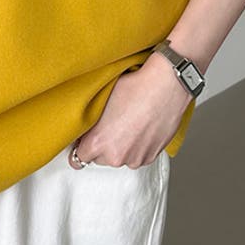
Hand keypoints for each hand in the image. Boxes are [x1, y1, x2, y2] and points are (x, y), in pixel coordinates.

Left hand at [69, 53, 192, 168]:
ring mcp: (135, 158)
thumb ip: (89, 121)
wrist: (166, 86)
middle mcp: (116, 155)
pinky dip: (136, 146)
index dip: (81, 144)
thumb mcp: (101, 99)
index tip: (84, 138)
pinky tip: (139, 127)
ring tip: (127, 124)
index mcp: (99, 142)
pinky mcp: (151, 156)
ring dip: (120, 146)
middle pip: (99, 158)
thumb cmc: (135, 87)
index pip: (78, 157)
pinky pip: (136, 155)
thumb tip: (83, 127)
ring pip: (120, 157)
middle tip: (108, 125)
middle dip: (101, 145)